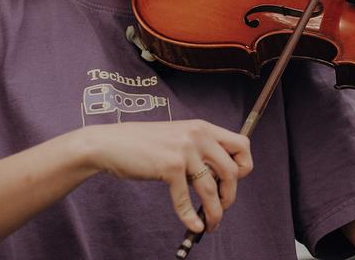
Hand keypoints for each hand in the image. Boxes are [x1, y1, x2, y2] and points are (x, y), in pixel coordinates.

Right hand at [80, 120, 252, 232]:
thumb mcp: (180, 136)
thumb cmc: (144, 143)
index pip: (242, 144)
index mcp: (204, 127)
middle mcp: (199, 136)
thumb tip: (221, 174)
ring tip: (212, 224)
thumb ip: (201, 148)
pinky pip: (186, 199)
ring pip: (211, 189)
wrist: (110, 143)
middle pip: (232, 171)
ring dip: (215, 211)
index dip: (244, 166)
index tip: (234, 180)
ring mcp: (184, 151)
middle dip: (230, 194)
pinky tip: (194, 226)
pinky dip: (191, 217)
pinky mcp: (169, 167)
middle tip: (223, 206)